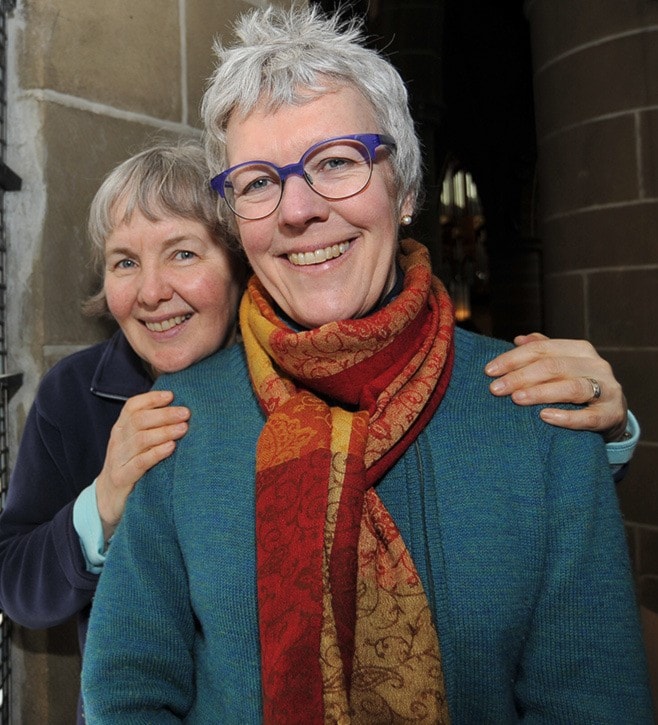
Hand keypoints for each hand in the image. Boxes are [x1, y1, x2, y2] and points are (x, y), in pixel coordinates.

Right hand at [96, 390, 189, 541]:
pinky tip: (171, 447)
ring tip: (183, 428)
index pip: (132, 406)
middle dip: (164, 414)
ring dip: (164, 431)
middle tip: (185, 413)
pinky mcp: (122, 478)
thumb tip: (179, 409)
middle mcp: (118, 440)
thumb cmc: (131, 464)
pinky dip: (156, 453)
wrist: (107, 498)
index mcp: (121, 428)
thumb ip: (151, 427)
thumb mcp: (136, 443)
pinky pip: (139, 463)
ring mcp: (118, 459)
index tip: (171, 395)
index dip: (151, 398)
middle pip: (138, 421)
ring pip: (140, 440)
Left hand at [485, 332, 627, 442]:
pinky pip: (589, 417)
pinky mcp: (612, 414)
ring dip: (541, 393)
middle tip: (496, 389)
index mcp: (579, 349)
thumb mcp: (563, 365)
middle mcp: (595, 365)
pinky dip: (567, 417)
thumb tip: (518, 339)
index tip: (489, 371)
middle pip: (554, 366)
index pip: (541, 349)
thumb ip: (543, 351)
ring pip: (572, 387)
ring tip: (516, 399)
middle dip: (520, 377)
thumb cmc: (579, 385)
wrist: (613, 413)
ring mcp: (607, 389)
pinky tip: (545, 417)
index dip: (513, 358)